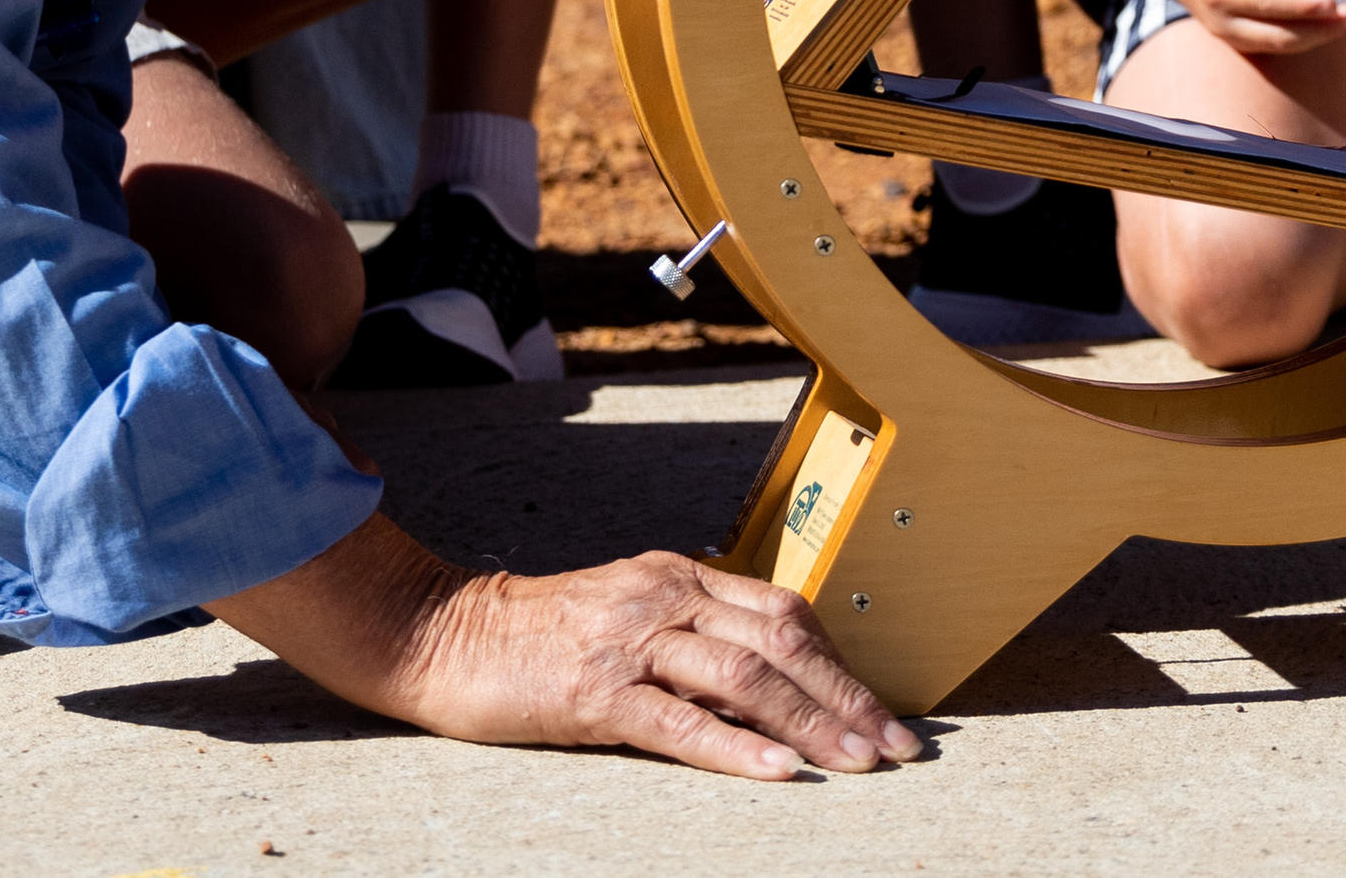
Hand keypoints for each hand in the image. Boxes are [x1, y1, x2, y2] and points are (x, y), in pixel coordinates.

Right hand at [387, 550, 916, 777]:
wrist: (447, 635)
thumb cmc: (542, 637)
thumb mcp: (629, 615)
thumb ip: (695, 635)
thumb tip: (773, 685)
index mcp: (676, 575)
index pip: (783, 612)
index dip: (843, 664)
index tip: (884, 713)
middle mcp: (661, 597)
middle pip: (779, 641)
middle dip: (848, 696)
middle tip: (898, 747)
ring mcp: (627, 642)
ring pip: (742, 675)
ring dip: (812, 721)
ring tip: (858, 761)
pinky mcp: (591, 692)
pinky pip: (676, 720)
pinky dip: (734, 746)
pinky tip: (777, 770)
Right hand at [1160, 0, 1345, 60]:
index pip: (1264, 2)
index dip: (1298, 4)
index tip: (1330, 0)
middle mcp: (1224, 21)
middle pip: (1279, 35)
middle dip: (1322, 28)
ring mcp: (1234, 37)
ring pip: (1284, 44)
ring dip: (1322, 33)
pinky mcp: (1246, 41)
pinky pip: (1283, 41)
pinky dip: (1311, 29)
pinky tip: (1334, 9)